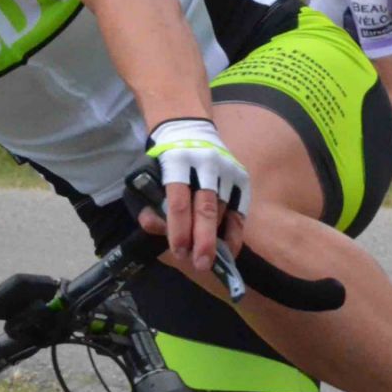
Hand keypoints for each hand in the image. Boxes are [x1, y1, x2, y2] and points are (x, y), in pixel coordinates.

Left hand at [142, 118, 249, 270]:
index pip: (178, 201)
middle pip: (206, 208)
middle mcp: (205, 163)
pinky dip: (235, 231)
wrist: (188, 126)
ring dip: (216, 238)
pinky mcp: (241, 175)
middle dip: (203, 240)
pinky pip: (240, 209)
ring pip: (223, 210)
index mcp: (177, 161)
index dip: (179, 229)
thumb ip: (151, 202)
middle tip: (201, 265)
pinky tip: (229, 248)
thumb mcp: (151, 173)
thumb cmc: (165, 157)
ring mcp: (227, 168)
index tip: (179, 252)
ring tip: (209, 259)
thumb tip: (157, 229)